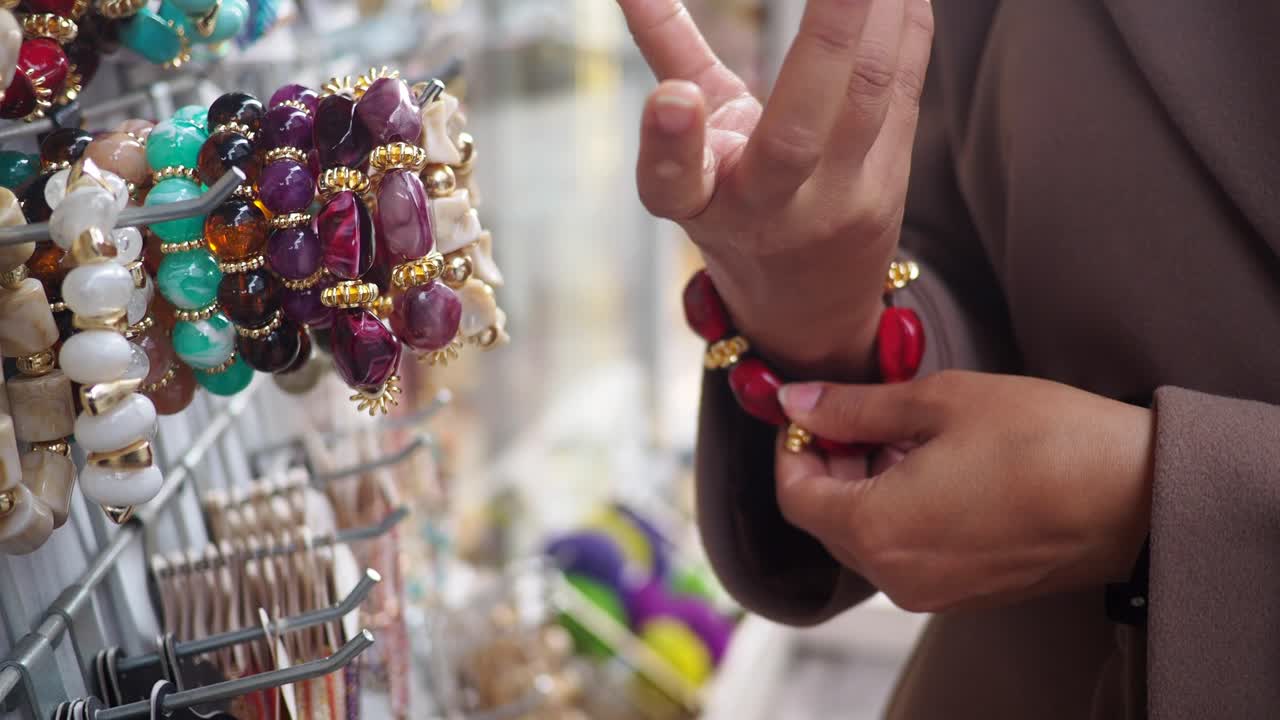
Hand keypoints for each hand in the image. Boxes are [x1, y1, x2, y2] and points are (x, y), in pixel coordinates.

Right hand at [616, 0, 934, 376]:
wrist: (812, 302)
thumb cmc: (736, 204)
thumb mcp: (691, 147)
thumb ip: (667, 55)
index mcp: (701, 206)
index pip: (674, 185)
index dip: (670, 145)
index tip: (673, 98)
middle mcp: (767, 213)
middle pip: (795, 136)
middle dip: (825, 40)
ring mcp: (836, 203)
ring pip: (865, 99)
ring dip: (880, 16)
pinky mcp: (888, 183)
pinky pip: (903, 89)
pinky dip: (907, 24)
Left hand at [774, 371, 1155, 611]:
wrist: (1138, 497)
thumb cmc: (1045, 440)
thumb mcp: (940, 402)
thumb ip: (855, 406)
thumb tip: (796, 401)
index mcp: (878, 530)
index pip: (796, 495)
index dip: (793, 448)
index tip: (812, 411)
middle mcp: (895, 577)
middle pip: (826, 519)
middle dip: (832, 464)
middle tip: (862, 412)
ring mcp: (930, 593)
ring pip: (865, 536)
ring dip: (867, 484)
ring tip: (908, 432)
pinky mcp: (962, 595)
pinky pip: (903, 553)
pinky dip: (899, 510)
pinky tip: (936, 466)